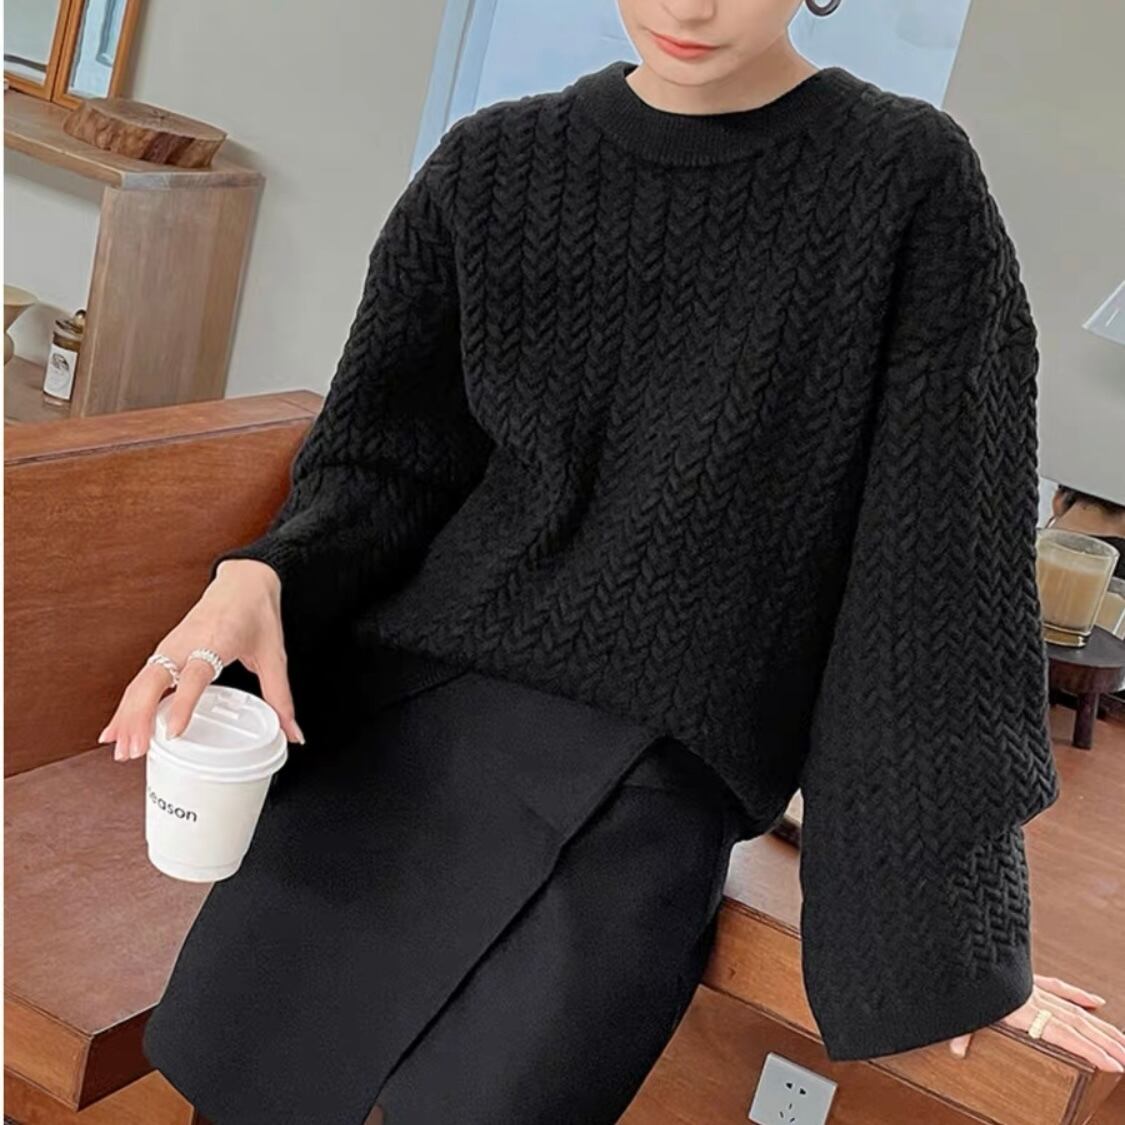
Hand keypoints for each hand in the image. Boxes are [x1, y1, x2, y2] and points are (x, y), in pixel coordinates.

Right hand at [97, 559, 304, 758]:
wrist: (243, 583)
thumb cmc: (257, 615)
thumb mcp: (274, 656)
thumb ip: (281, 697)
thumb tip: (293, 734)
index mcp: (216, 641)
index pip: (194, 675)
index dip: (182, 704)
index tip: (172, 732)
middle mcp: (186, 643)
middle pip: (153, 681)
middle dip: (139, 717)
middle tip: (136, 752)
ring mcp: (170, 646)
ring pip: (140, 683)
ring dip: (128, 716)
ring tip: (123, 751)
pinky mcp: (164, 651)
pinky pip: (140, 680)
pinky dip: (127, 705)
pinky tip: (117, 730)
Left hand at [948, 974, 1124, 1070]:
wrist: (956, 941)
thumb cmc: (957, 979)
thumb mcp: (959, 1010)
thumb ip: (963, 1032)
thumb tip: (957, 1052)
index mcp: (1019, 1009)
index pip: (1063, 1034)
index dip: (1090, 1050)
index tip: (1115, 1065)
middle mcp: (1031, 998)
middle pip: (1076, 1023)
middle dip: (1104, 1043)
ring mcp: (1031, 987)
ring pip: (1073, 1008)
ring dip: (1099, 1025)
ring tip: (1123, 1041)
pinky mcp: (1026, 977)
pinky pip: (1056, 986)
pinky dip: (1076, 993)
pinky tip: (1096, 1000)